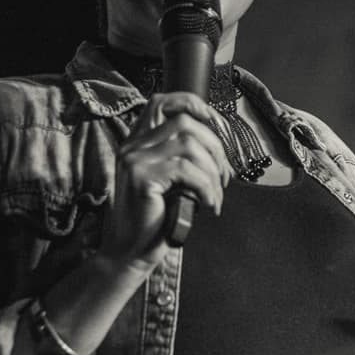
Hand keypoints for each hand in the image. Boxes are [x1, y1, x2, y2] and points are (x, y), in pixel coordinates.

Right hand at [100, 92, 230, 271]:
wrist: (129, 252)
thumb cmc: (154, 219)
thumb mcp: (167, 181)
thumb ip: (179, 157)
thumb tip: (218, 145)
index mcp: (137, 142)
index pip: (161, 102)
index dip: (193, 104)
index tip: (216, 124)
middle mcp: (132, 146)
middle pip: (184, 122)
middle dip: (215, 145)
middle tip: (224, 174)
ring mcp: (134, 160)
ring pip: (189, 145)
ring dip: (213, 171)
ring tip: (215, 194)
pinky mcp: (141, 178)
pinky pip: (187, 171)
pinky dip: (206, 187)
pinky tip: (208, 204)